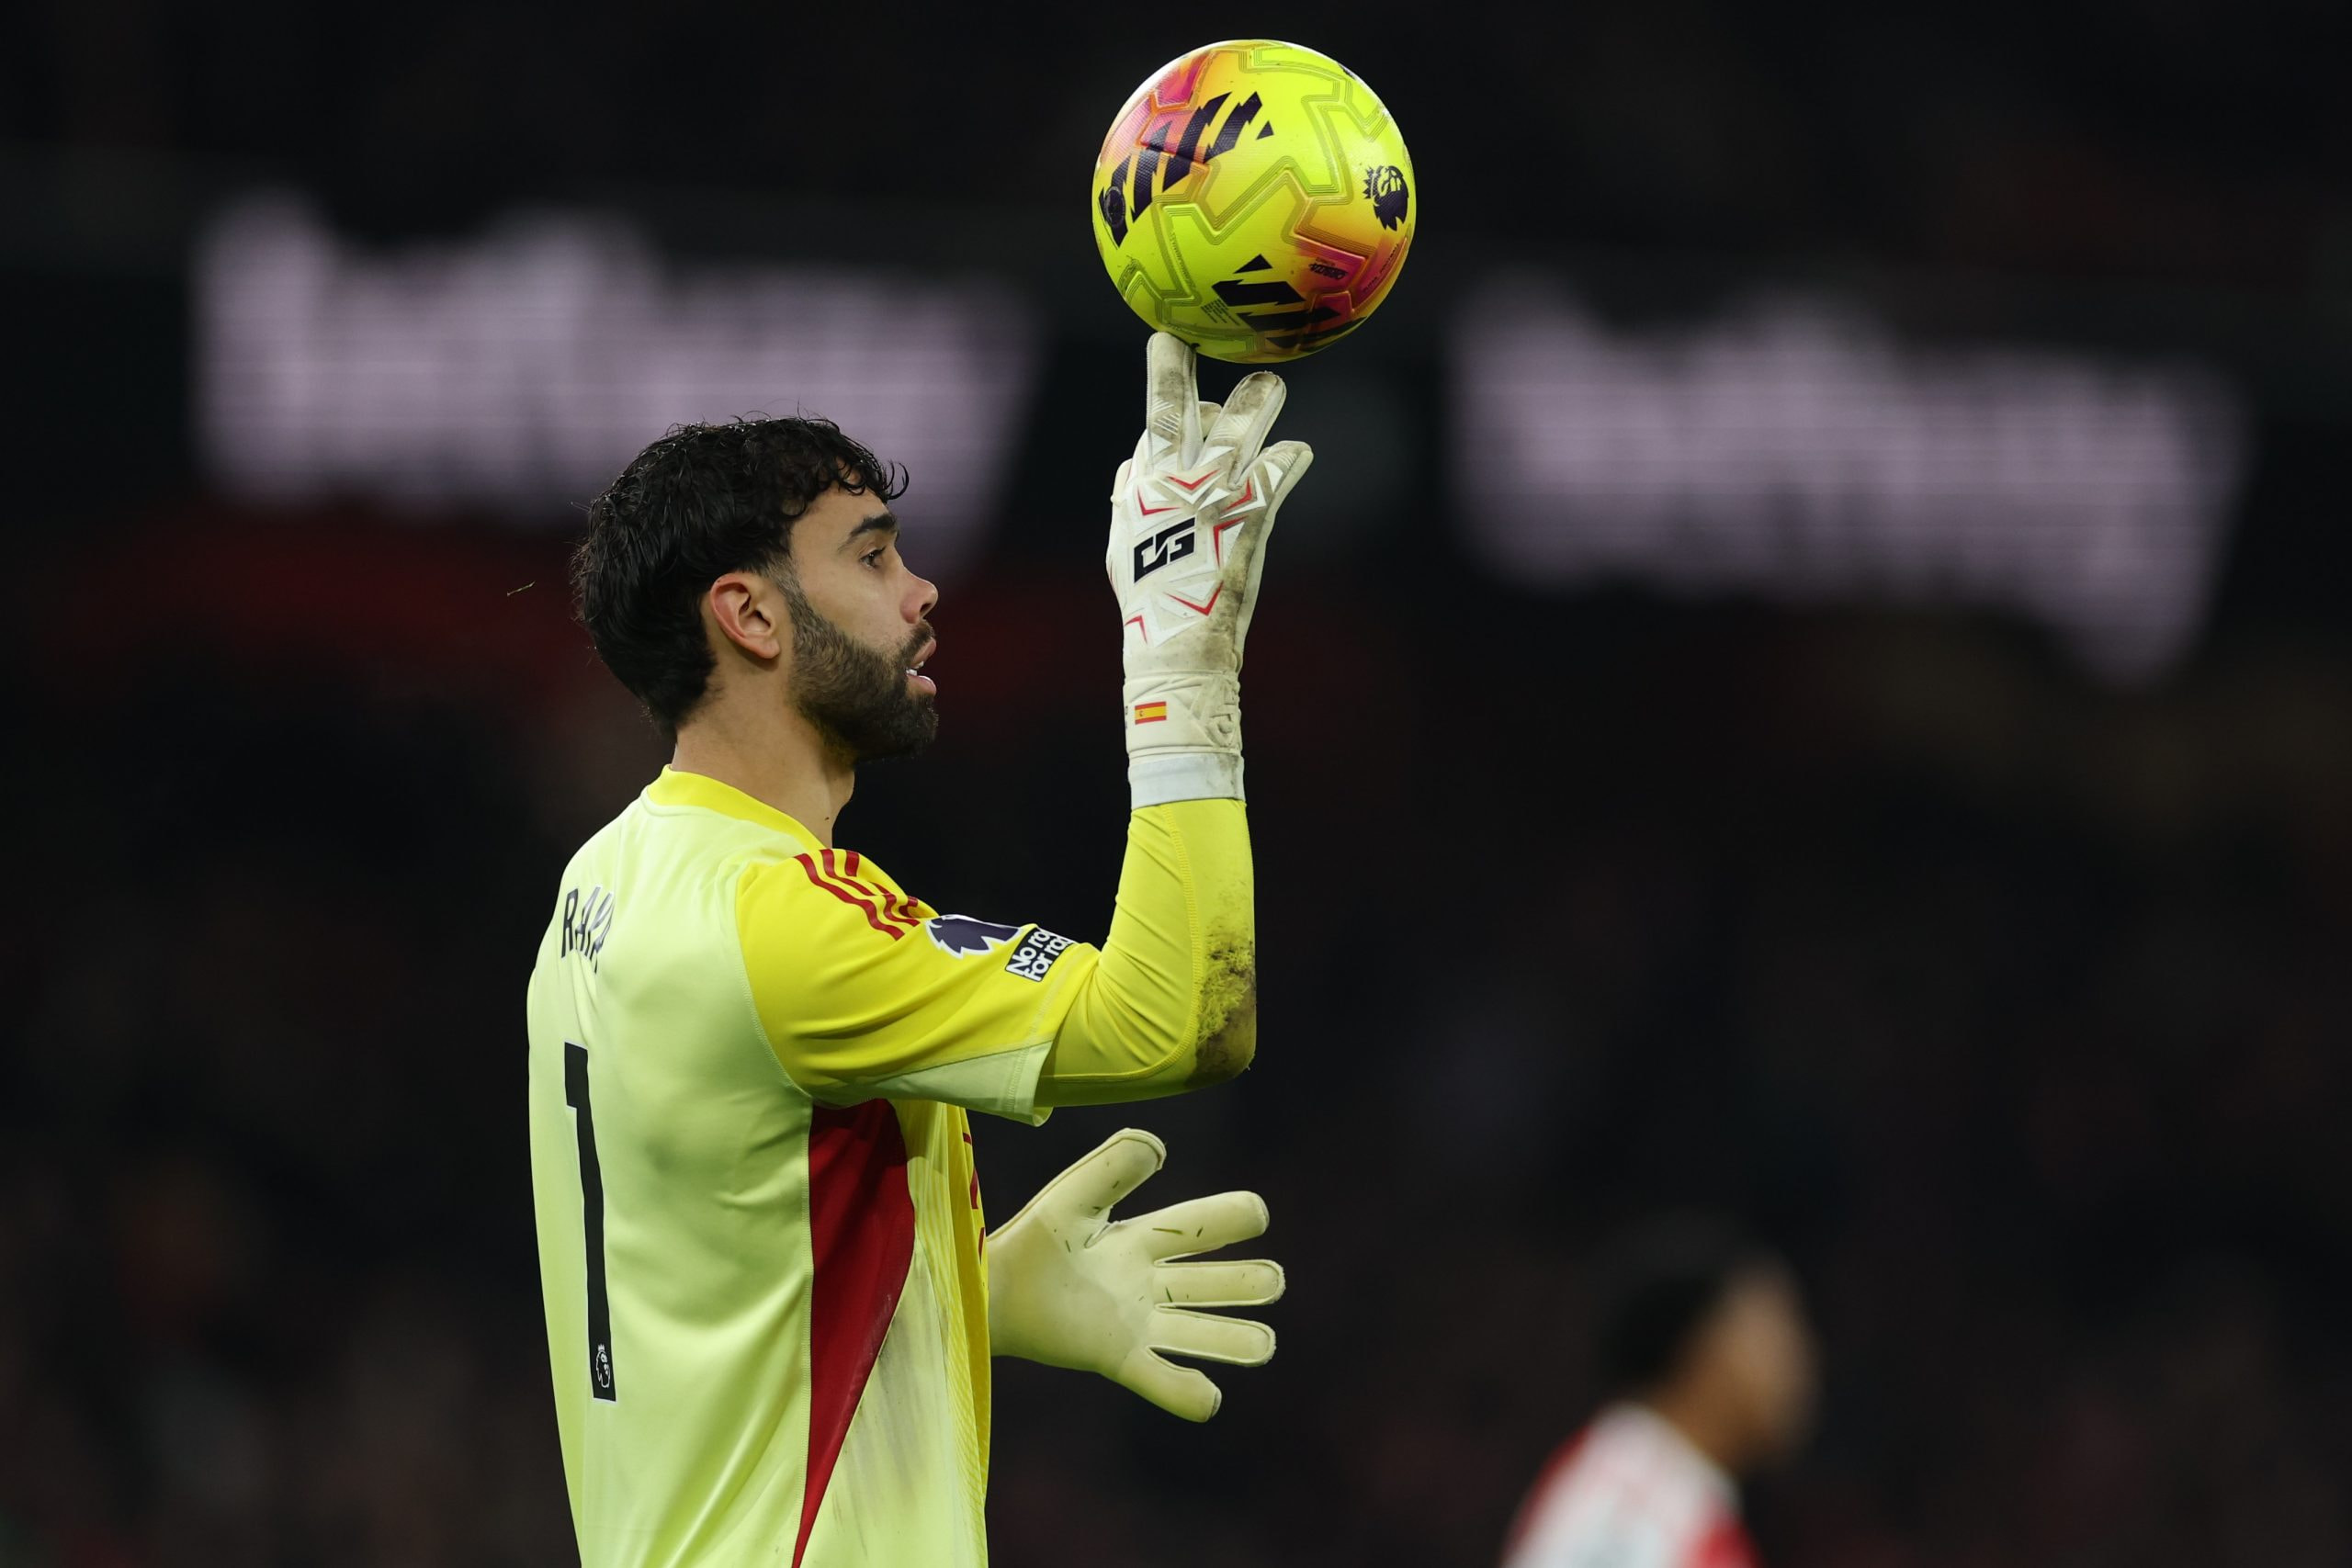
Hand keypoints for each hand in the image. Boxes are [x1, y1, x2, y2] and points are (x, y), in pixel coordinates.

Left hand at [987, 1127, 1283, 1421]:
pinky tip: (1209, 1399)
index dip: (1230, 1219)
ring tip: (1265, 1344)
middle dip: (1246, 1283)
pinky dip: (1185, 1392)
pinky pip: (1159, 1378)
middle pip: (1211, 1284)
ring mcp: (1136, 1323)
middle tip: (1272, 1281)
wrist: (989, 1289)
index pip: (1199, 1227)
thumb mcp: (1074, 1195)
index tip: (1257, 1214)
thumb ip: (1112, 1166)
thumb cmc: (1030, 1239)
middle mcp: (1147, 1282)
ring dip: (1233, 1340)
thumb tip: (1160, 1147)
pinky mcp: (1116, 1358)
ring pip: (1198, 1333)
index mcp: (1141, 1238)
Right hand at [1107, 332, 1312, 804]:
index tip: (1170, 349)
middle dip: (1180, 369)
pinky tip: (1299, 451)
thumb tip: (1132, 463)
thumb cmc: (1147, 600)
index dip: (1167, 382)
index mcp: (1144, 486)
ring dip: (1257, 402)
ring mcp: (1217, 494)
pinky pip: (1278, 471)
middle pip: (1181, 408)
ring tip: (1270, 386)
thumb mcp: (1120, 544)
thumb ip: (1128, 497)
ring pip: (1239, 428)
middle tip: (1194, 338)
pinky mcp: (1253, 514)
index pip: (1155, 421)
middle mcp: (1178, 481)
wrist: (1178, 643)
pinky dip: (1289, 458)